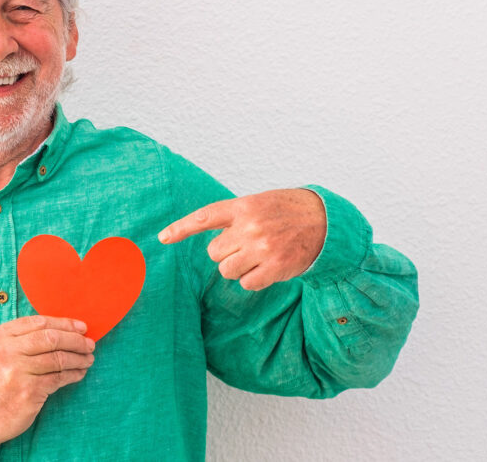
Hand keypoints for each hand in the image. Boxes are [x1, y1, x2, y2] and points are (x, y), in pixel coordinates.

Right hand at [0, 315, 94, 451]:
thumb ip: (21, 339)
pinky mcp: (28, 392)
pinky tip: (79, 373)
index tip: (81, 327)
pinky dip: (73, 375)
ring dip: (78, 358)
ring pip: (58, 359)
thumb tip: (63, 330)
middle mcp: (5, 351)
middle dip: (75, 340)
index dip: (64, 323)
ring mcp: (17, 372)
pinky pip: (58, 379)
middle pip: (51, 338)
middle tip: (89, 344)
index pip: (38, 322)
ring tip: (88, 359)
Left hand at [158, 188, 326, 290]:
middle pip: (214, 253)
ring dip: (238, 269)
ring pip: (227, 271)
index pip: (204, 217)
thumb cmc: (286, 211)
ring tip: (257, 257)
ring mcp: (262, 248)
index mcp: (242, 206)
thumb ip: (234, 217)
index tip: (162, 238)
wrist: (325, 220)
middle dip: (225, 254)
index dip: (180, 228)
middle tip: (245, 246)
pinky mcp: (275, 267)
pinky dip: (254, 280)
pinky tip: (268, 268)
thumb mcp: (258, 203)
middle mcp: (250, 226)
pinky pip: (247, 284)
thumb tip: (213, 245)